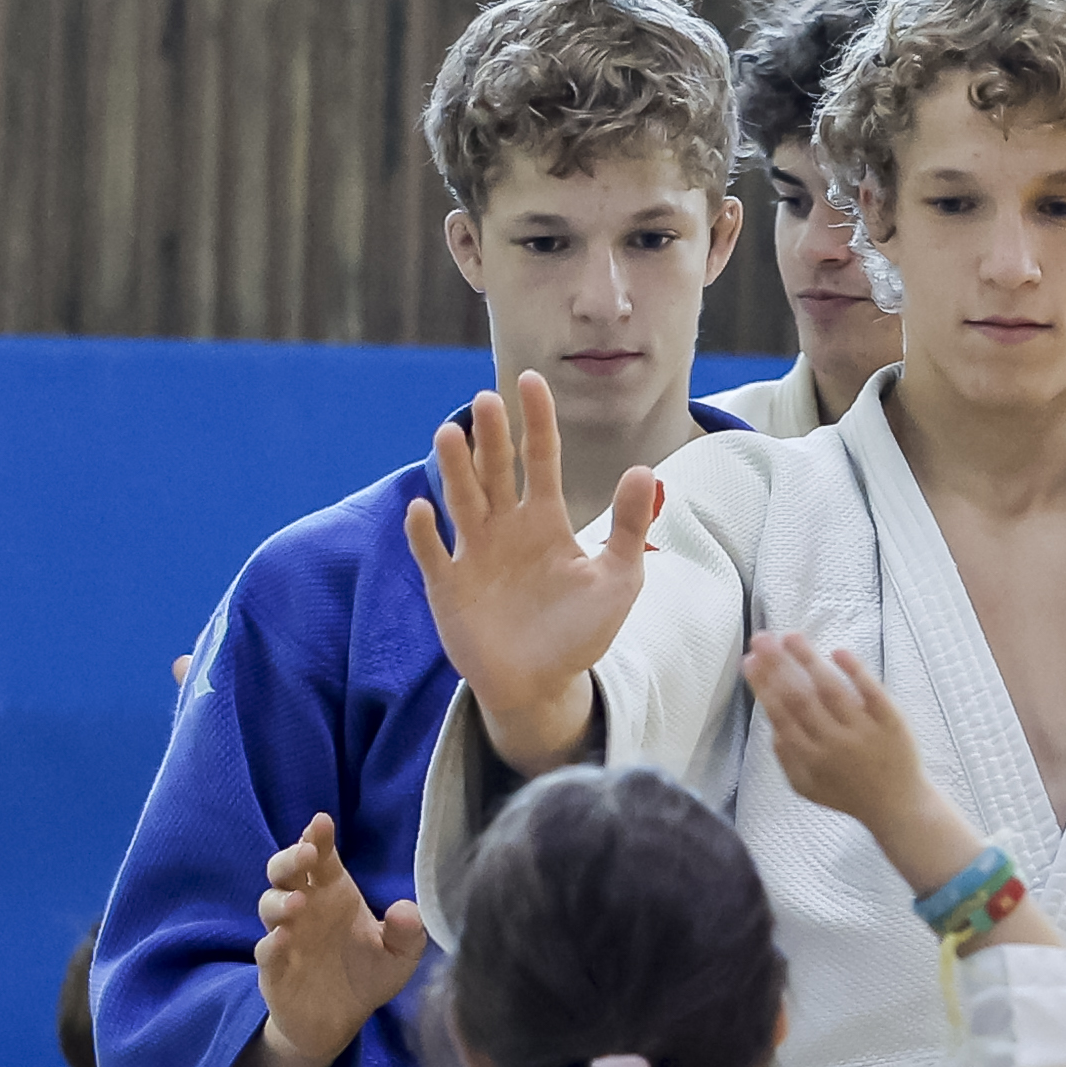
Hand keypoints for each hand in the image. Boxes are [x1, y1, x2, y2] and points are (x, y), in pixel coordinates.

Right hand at [230, 814, 431, 1066]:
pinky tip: (280, 940)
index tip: (321, 823)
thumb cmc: (367, 974)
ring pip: (269, 906)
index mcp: (333, 894)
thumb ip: (406, 933)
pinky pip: (265, 952)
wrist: (340, 1022)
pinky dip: (269, 945)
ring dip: (280, 901)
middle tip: (307, 853)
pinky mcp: (274, 970)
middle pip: (286, 872)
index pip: (322, 858)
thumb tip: (407, 909)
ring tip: (299, 903)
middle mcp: (305, 908)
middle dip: (291, 858)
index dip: (318, 838)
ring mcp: (285, 936)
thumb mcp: (399, 956)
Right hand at [404, 377, 664, 772]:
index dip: (536, 421)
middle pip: (495, 471)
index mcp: (545, 520)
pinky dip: (425, 533)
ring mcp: (473, 555)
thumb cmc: (580, 631)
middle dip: (490, 437)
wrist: (542, 686)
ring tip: (449, 434)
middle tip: (486, 400)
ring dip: (454, 470)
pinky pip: (433, 554)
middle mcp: (505, 528)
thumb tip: (643, 469)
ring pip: (461, 501)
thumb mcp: (618, 581)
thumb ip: (630, 528)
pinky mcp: (449, 588)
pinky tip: (422, 508)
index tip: (531, 380)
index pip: (539, 458)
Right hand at [745, 636, 952, 861]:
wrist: (898, 806)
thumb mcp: (806, 786)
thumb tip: (770, 723)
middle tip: (761, 639)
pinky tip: (837, 651)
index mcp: (809, 757)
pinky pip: (871, 691)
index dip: (763, 686)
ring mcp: (863, 730)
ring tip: (791, 636)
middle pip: (800, 698)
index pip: (780, 715)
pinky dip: (854, 670)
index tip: (749, 661)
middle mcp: (833, 742)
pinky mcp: (891, 721)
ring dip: (808, 659)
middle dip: (777, 665)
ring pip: (831, 689)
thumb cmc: (847, 793)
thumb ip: (785, 757)